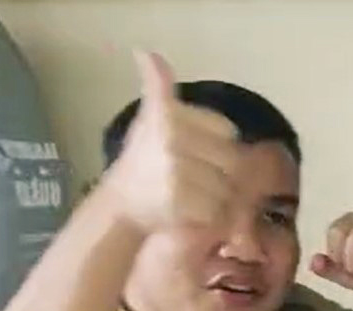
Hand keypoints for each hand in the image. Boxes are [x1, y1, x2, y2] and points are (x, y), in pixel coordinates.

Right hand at [105, 51, 239, 232]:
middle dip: (221, 174)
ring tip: (194, 196)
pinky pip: (218, 211)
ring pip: (228, 187)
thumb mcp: (151, 116)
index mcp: (168, 117)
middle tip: (198, 179)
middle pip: (233, 161)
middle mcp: (172, 142)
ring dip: (219, 197)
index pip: (227, 131)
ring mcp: (176, 174)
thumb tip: (147, 52)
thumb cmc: (142, 158)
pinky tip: (192, 212)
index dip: (217, 144)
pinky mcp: (180, 204)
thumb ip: (158, 85)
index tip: (197, 152)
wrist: (120, 204)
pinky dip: (211, 216)